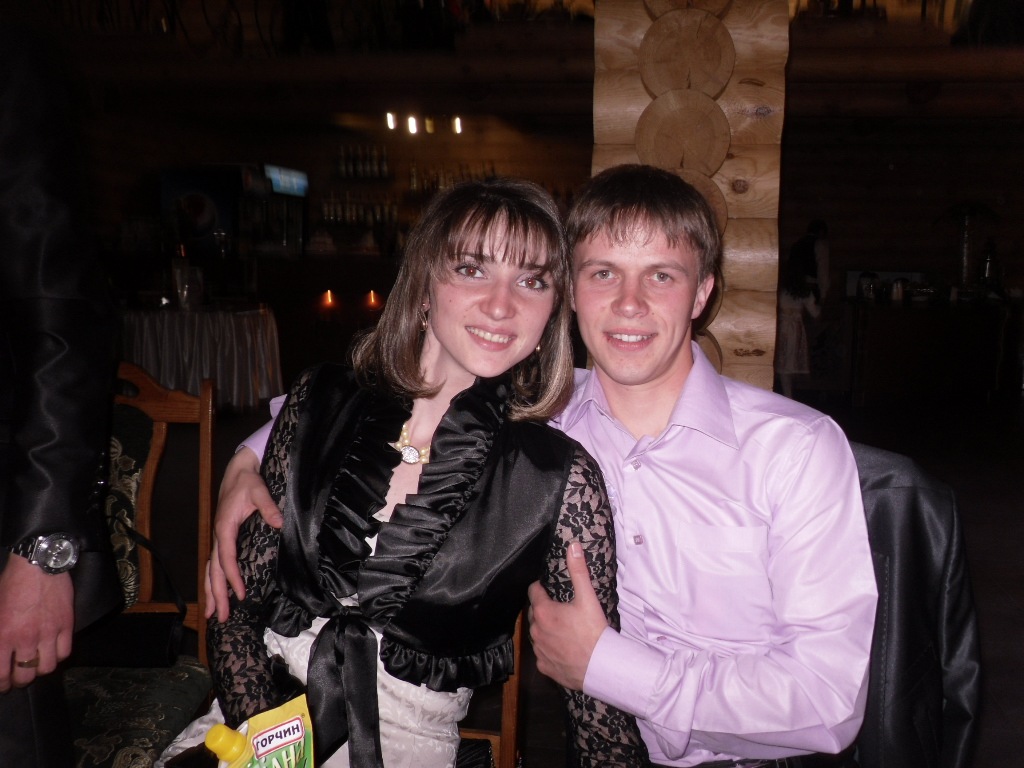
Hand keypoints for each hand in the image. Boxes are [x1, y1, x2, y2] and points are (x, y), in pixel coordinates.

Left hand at [0, 556, 72, 692]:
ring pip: (47, 668)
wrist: (38, 565)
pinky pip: (64, 652)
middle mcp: (25, 639)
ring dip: (40, 670)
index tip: (3, 686)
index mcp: (2, 636)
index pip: (2, 674)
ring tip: (37, 666)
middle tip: (19, 678)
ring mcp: (48, 633)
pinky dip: (58, 656)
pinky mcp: (66, 625)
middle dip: (20, 681)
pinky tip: (52, 652)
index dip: (2, 685)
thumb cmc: (11, 585)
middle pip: (25, 675)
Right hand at [205, 447, 280, 621]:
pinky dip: (213, 581)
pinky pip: (215, 564)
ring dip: (211, 592)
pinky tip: (215, 594)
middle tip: (220, 617)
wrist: (238, 472)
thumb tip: (280, 522)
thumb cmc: (248, 482)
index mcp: (225, 528)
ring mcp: (218, 539)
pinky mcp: (222, 539)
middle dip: (217, 594)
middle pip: (214, 571)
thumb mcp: (259, 491)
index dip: (232, 578)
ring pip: (210, 570)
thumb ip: (268, 507)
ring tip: (213, 614)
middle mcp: (218, 536)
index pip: (226, 559)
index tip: (240, 594)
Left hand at [527, 540, 608, 690]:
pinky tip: (563, 648)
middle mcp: (535, 631)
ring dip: (545, 629)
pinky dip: (549, 649)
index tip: (550, 588)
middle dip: (543, 609)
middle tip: (561, 609)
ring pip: (537, 634)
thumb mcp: (587, 598)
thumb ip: (578, 571)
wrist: (601, 667)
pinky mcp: (544, 666)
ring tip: (563, 629)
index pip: (533, 591)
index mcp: (543, 612)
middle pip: (534, 613)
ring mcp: (539, 650)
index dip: (541, 587)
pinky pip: (542, 654)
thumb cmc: (593, 631)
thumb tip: (573, 546)